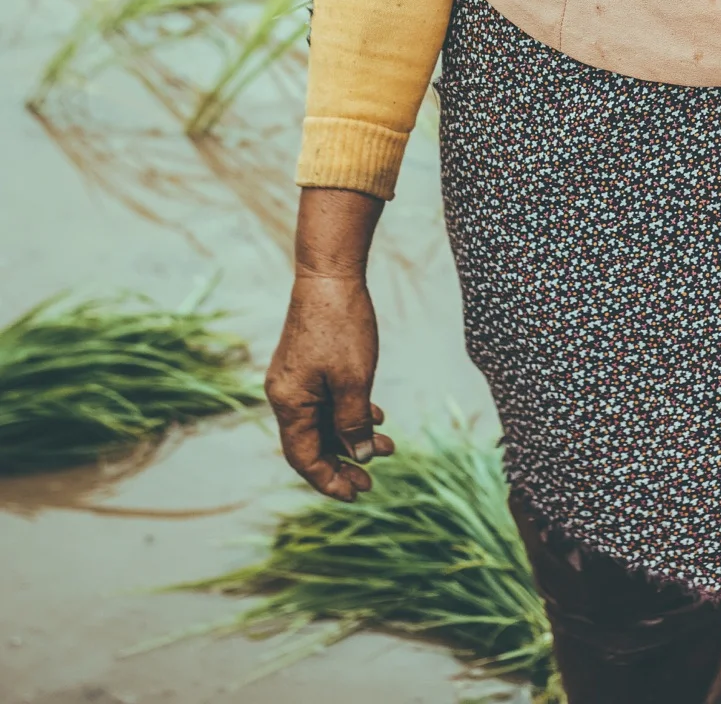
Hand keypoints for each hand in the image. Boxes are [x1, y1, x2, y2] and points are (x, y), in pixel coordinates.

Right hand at [266, 187, 392, 501]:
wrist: (329, 274)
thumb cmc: (341, 326)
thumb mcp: (354, 381)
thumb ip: (354, 423)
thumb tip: (361, 456)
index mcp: (288, 403)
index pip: (304, 458)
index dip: (329, 480)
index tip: (356, 494)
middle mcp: (285, 394)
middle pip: (312, 444)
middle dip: (343, 463)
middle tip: (372, 480)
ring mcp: (294, 378)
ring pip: (322, 421)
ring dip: (352, 436)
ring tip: (388, 446)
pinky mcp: (306, 363)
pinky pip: (325, 400)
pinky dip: (348, 412)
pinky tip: (375, 414)